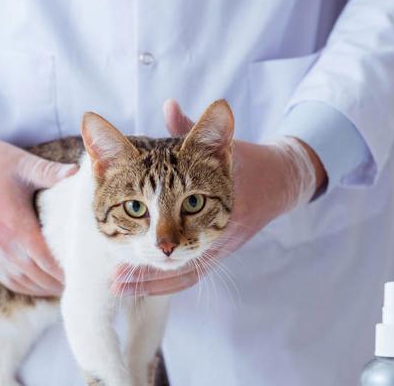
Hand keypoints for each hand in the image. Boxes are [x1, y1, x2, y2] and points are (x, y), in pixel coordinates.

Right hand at [0, 121, 77, 295]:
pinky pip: (8, 280)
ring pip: (24, 282)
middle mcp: (0, 245)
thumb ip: (51, 172)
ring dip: (47, 288)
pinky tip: (43, 283)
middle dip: (63, 282)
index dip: (69, 269)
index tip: (88, 270)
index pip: (48, 259)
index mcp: (13, 224)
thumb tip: (79, 172)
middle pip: (39, 276)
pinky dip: (28, 286)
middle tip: (86, 281)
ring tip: (69, 285)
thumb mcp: (22, 163)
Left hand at [112, 100, 325, 295]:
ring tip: (118, 287)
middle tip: (113, 277)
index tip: (123, 232)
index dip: (154, 223)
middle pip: (183, 256)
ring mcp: (222, 242)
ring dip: (151, 282)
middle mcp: (223, 225)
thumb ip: (193, 129)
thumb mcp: (222, 141)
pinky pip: (192, 272)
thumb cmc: (247, 161)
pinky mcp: (218, 250)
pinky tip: (140, 284)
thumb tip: (169, 105)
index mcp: (222, 196)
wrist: (279, 182)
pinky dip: (165, 281)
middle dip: (147, 266)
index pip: (186, 211)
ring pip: (186, 271)